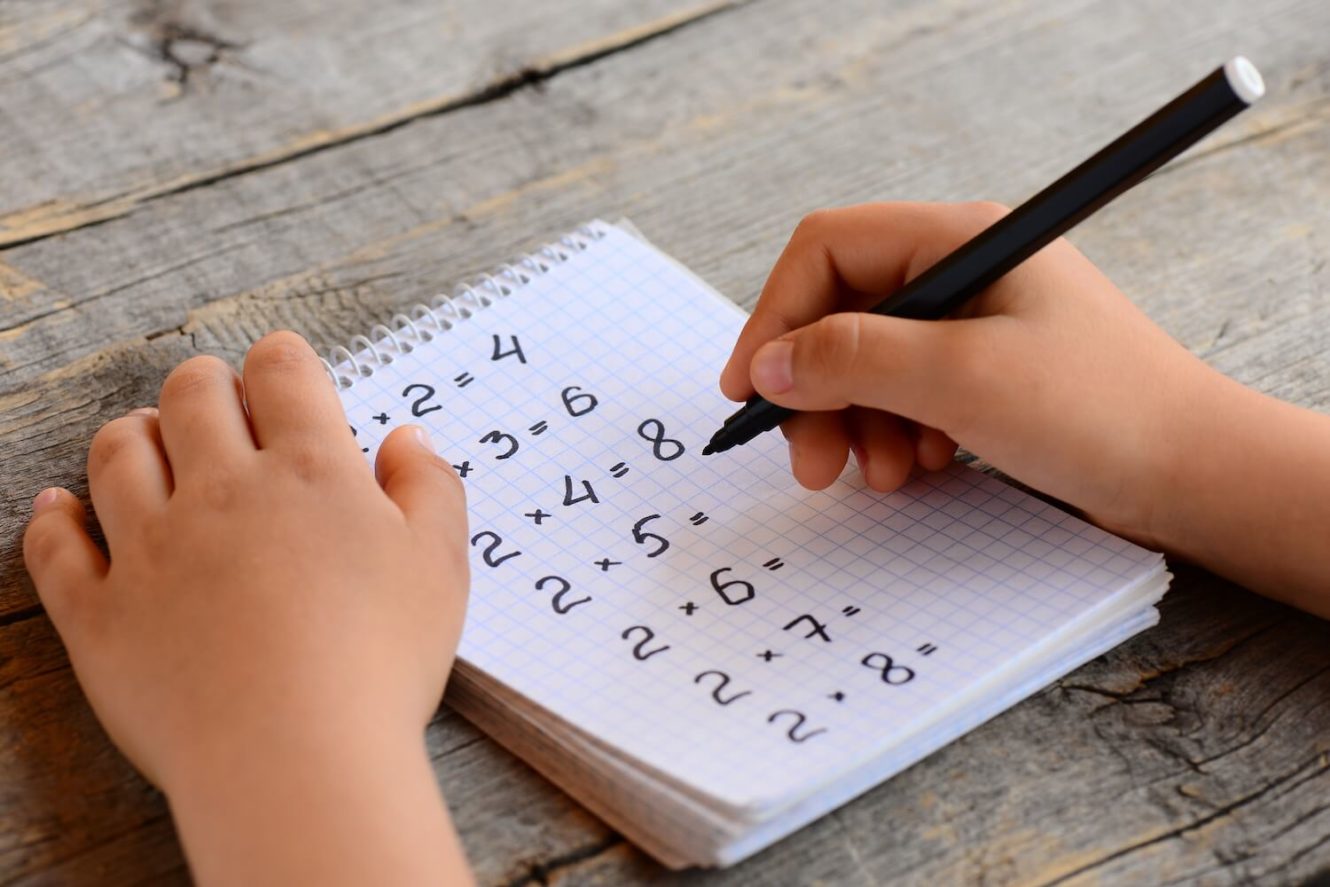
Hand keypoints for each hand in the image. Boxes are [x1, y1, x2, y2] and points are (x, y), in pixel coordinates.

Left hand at [23, 331, 472, 882]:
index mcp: (309, 472)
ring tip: (152, 446)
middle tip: (220, 407)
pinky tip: (63, 508)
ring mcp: (151, 549)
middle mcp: (222, 491)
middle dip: (205, 386)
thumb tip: (407, 438)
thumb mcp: (440, 566)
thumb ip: (429, 488)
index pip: (282, 371)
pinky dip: (55, 519)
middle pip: (191, 395)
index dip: (283, 361)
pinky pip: (57, 548)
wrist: (296, 758)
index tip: (285, 375)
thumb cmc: (380, 662)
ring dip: (133, 435)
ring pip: (116, 453)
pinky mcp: (101, 614)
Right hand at [720, 202, 1221, 543]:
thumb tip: (769, 365)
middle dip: (817, 391)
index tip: (749, 389)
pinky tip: (920, 469)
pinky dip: (895, 435)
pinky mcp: (986, 377)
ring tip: (882, 476)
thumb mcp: (960, 378)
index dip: (775, 316)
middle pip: (841, 315)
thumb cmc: (1100, 410)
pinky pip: (907, 397)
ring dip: (857, 423)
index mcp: (958, 239)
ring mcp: (973, 326)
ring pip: (869, 364)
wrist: (1195, 476)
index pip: (827, 251)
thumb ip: (853, 360)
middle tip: (811, 463)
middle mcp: (961, 273)